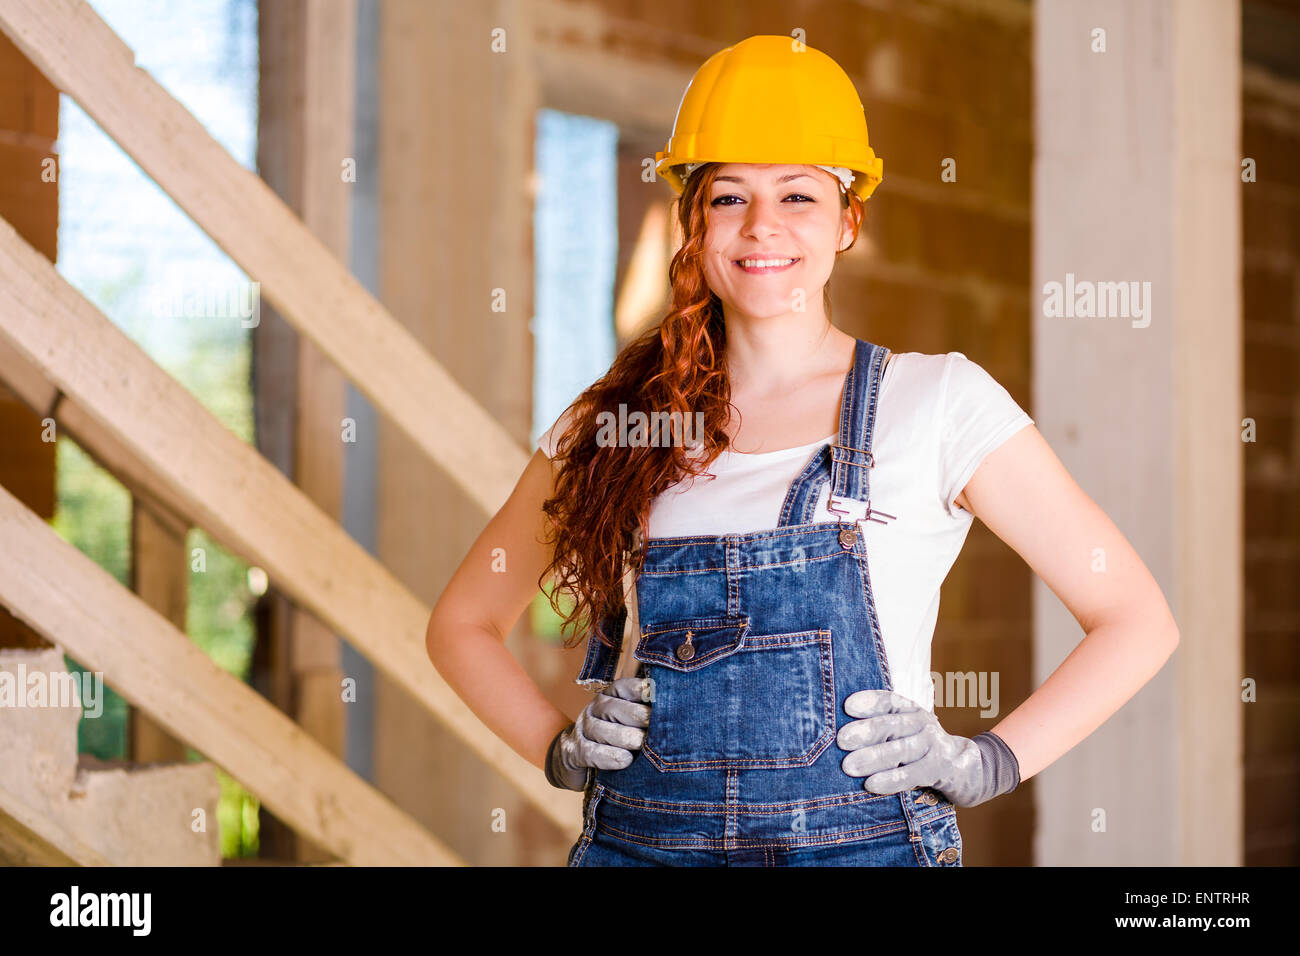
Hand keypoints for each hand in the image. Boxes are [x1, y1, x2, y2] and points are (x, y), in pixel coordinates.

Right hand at [545, 676, 652, 790]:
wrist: (579, 754)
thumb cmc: (618, 735)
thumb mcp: (631, 720)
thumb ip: (648, 713)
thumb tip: (677, 712)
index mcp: (612, 695)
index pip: (624, 687)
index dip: (640, 690)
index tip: (657, 695)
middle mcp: (596, 708)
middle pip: (614, 708)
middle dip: (636, 716)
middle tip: (654, 726)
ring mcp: (584, 729)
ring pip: (601, 730)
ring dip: (624, 737)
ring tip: (642, 744)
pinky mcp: (576, 751)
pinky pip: (591, 752)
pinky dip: (609, 757)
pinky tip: (625, 760)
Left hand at [836, 689, 1019, 807]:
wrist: (963, 767)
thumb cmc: (919, 747)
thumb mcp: (905, 730)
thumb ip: (881, 728)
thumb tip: (841, 734)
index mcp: (911, 710)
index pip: (890, 701)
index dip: (870, 702)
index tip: (847, 706)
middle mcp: (923, 724)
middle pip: (892, 726)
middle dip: (866, 732)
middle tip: (841, 740)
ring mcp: (932, 746)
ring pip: (901, 751)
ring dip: (873, 758)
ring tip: (848, 766)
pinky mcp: (937, 770)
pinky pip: (911, 775)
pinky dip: (890, 780)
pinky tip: (871, 784)